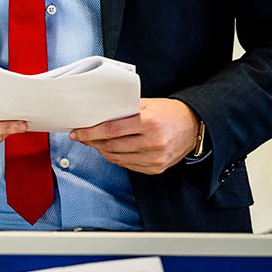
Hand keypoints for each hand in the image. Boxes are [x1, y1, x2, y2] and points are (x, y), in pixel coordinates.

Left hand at [69, 98, 199, 174]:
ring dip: (101, 150)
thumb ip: (124, 108)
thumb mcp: (147, 103)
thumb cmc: (169, 112)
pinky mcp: (157, 168)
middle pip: (111, 145)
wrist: (194, 125)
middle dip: (92, 141)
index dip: (90, 132)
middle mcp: (153, 142)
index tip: (77, 132)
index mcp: (149, 122)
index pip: (110, 130)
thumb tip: (97, 114)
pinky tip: (110, 150)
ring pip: (117, 158)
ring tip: (94, 142)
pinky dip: (116, 158)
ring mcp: (155, 158)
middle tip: (82, 137)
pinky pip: (128, 165)